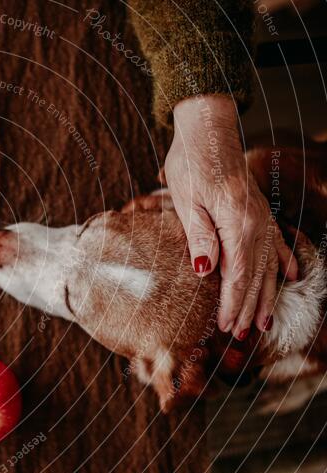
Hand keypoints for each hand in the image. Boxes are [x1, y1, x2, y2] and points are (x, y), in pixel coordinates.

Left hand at [164, 95, 297, 338]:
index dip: (233, 304)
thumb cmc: (192, 164)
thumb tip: (205, 272)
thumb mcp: (188, 202)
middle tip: (243, 335)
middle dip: (249, 308)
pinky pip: (276, 242)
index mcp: (237, 226)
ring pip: (268, 264)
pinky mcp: (258, 210)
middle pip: (255, 276)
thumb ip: (200, 237)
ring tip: (266, 321)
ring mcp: (261, 218)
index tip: (227, 327)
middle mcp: (256, 225)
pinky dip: (283, 262)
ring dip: (266, 294)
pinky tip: (291, 276)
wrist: (208, 131)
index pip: (236, 276)